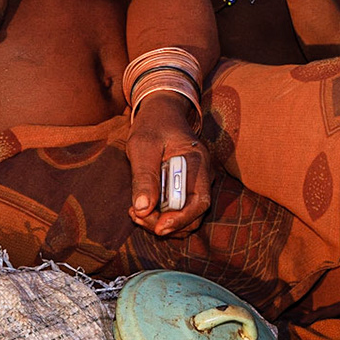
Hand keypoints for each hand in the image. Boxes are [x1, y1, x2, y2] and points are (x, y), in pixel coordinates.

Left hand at [126, 93, 215, 236]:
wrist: (161, 112)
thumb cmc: (152, 125)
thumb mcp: (142, 146)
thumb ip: (144, 176)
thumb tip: (143, 208)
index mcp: (198, 162)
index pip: (200, 200)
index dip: (181, 218)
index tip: (159, 227)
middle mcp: (203, 175)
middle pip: (193, 214)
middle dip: (166, 223)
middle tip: (137, 216)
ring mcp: (196, 182)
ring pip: (186, 216)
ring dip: (161, 221)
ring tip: (135, 212)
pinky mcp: (186, 188)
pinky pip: (178, 210)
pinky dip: (160, 215)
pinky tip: (141, 207)